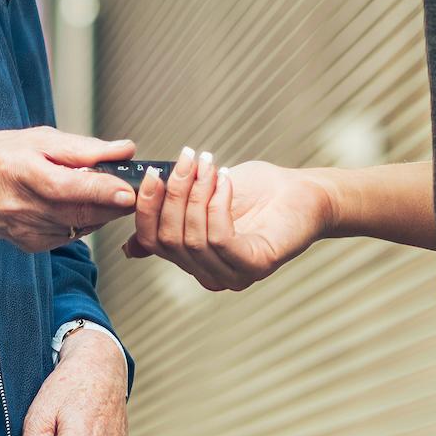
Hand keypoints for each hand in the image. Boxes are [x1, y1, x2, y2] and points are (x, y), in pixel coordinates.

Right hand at [0, 128, 141, 250]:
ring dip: (103, 210)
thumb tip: (123, 150)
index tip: (129, 188)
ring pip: (82, 226)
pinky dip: (85, 220)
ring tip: (106, 191)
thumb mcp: (37, 139)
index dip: (102, 189)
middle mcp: (24, 206)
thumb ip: (82, 147)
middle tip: (134, 187)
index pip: (68, 186)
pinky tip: (78, 205)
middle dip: (115, 202)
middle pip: (81, 211)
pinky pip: (73, 234)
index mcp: (22, 172)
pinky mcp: (34, 244)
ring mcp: (29, 230)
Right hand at [128, 149, 328, 289]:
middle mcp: (210, 276)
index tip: (151, 172)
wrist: (305, 192)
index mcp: (193, 262)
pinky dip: (218, 204)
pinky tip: (227, 182)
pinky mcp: (255, 265)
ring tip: (210, 165)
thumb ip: (170, 222)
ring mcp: (233, 275)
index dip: (146, 207)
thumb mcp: (203, 202)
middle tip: (187, 159)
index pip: (152, 243)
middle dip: (174, 193)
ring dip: (197, 193)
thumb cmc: (256, 194)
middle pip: (169, 239)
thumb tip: (130, 249)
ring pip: (192, 238)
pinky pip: (219, 237)